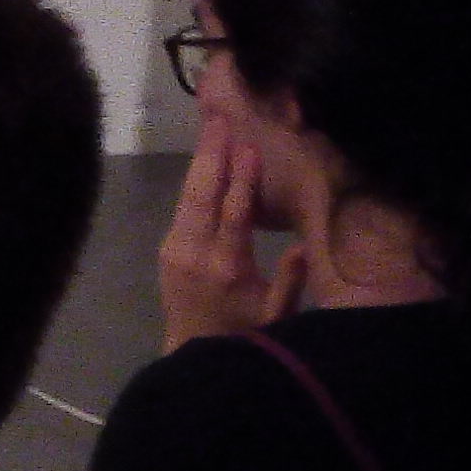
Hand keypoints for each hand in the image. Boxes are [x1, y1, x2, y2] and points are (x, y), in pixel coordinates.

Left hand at [157, 112, 306, 349]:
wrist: (192, 351)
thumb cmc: (243, 332)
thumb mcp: (276, 314)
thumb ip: (290, 281)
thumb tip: (302, 243)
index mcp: (227, 267)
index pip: (234, 215)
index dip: (242, 181)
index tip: (249, 149)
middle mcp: (196, 253)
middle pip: (202, 195)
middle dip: (212, 156)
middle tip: (220, 120)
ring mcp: (176, 249)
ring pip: (187, 197)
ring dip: (200, 162)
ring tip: (212, 128)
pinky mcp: (167, 248)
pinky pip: (182, 208)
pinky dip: (194, 182)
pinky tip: (205, 160)